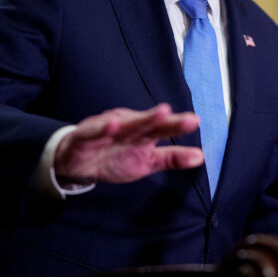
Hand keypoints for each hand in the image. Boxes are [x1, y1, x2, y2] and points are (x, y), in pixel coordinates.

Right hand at [54, 103, 202, 184]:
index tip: (195, 121)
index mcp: (143, 133)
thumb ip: (172, 159)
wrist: (77, 163)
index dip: (177, 125)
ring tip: (159, 113)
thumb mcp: (147, 162)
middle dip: (162, 119)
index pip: (163, 128)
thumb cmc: (115, 157)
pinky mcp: (85, 136)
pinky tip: (112, 125)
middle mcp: (127, 126)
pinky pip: (94, 132)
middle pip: (147, 122)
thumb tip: (201, 157)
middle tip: (181, 116)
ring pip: (124, 124)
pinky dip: (102, 129)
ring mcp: (106, 129)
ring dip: (140, 118)